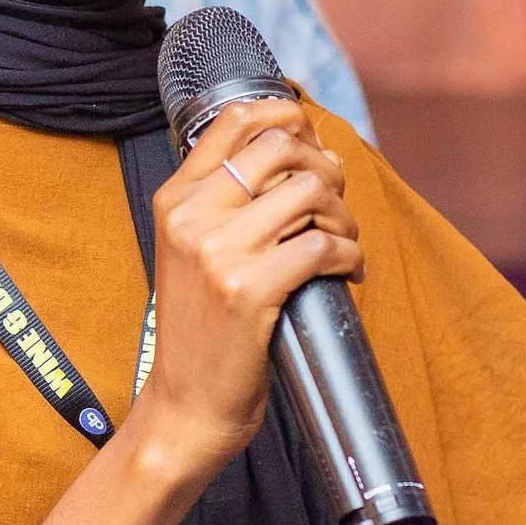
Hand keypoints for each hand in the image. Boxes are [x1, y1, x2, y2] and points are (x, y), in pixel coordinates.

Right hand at [127, 95, 358, 487]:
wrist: (184, 406)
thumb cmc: (202, 331)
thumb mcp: (192, 252)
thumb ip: (226, 202)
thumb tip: (303, 149)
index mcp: (175, 199)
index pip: (236, 120)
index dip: (289, 118)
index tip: (312, 145)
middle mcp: (191, 216)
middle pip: (284, 148)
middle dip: (327, 171)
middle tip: (335, 207)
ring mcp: (219, 252)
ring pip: (311, 191)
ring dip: (344, 216)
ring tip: (342, 244)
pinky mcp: (250, 290)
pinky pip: (323, 246)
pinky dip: (350, 256)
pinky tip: (346, 273)